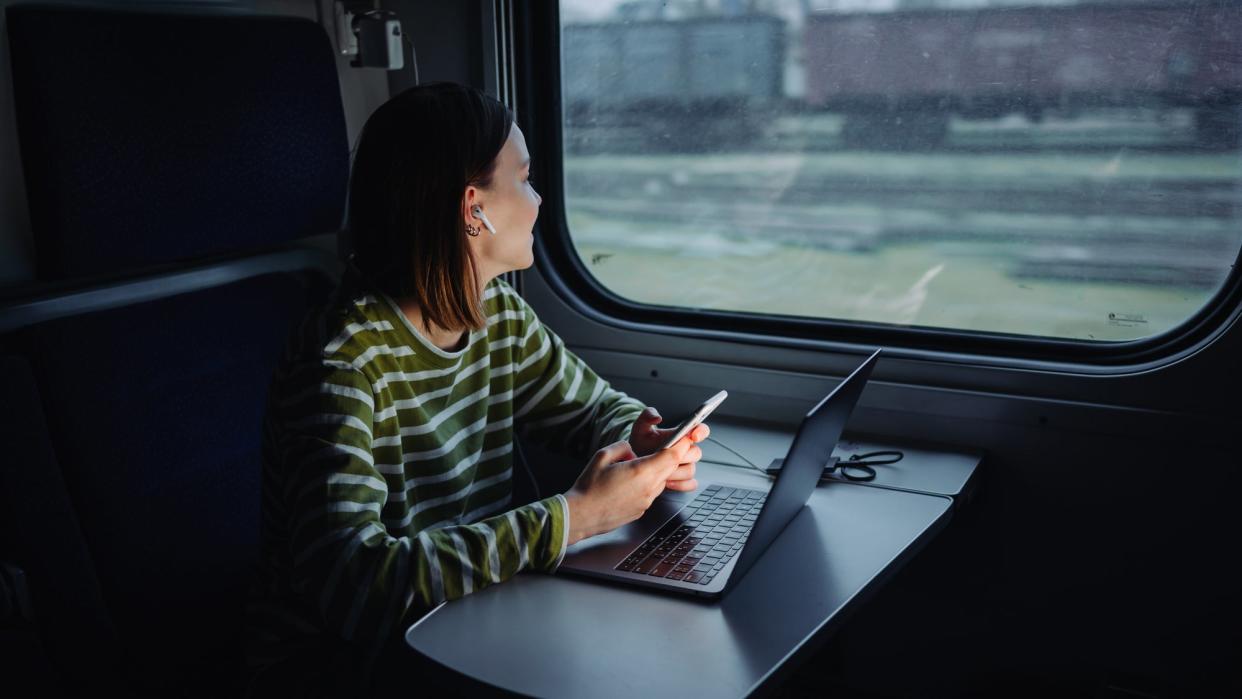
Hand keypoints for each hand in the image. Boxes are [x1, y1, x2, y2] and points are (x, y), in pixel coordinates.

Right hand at [563, 436, 702, 545]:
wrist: (581, 516)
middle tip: (661, 449)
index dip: (681, 445)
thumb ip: (622, 447)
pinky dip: (645, 485)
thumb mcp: (602, 456)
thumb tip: (631, 449)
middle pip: (670, 468)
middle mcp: (648, 488)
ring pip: (661, 481)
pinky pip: (650, 493)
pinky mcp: (641, 510)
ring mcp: (646, 501)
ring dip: (655, 472)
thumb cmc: (588, 488)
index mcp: (641, 471)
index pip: (672, 456)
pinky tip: (627, 484)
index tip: (683, 438)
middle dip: (669, 457)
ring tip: (634, 468)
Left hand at [628, 406, 709, 490]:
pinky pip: (691, 484)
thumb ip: (647, 416)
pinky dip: (680, 484)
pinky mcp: (683, 480)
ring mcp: (685, 466)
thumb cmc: (641, 444)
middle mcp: (686, 450)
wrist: (635, 463)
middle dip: (683, 456)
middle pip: (696, 453)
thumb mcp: (641, 428)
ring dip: (678, 472)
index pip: (700, 430)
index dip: (701, 431)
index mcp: (681, 435)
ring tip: (663, 472)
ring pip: (691, 470)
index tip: (694, 435)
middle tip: (669, 459)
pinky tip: (668, 482)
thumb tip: (657, 416)